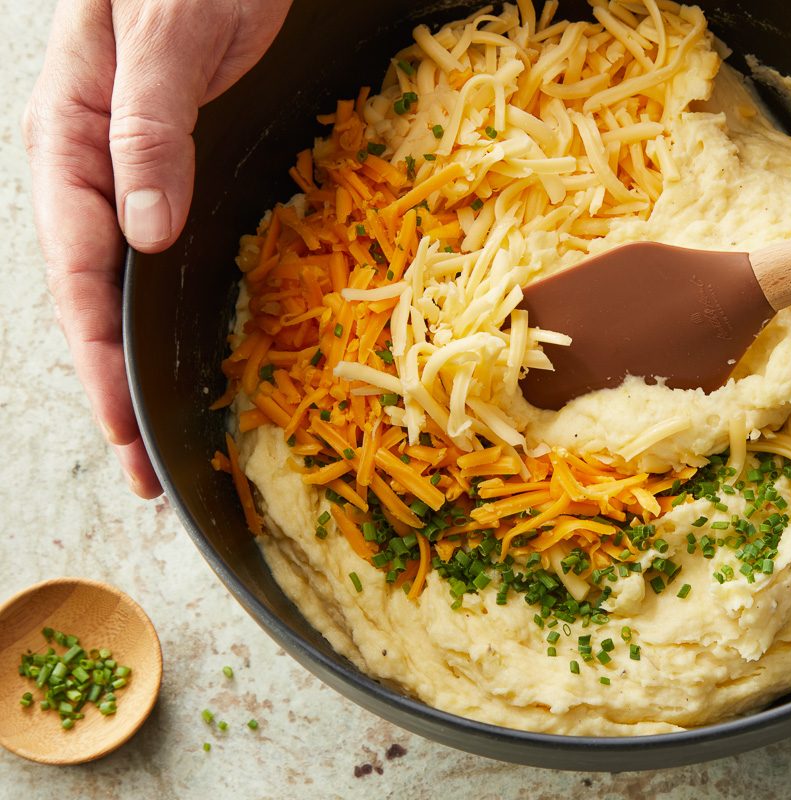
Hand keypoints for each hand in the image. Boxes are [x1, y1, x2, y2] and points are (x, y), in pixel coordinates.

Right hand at [23, 0, 290, 496]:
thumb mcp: (165, 34)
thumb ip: (151, 127)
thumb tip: (143, 232)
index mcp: (69, 137)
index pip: (77, 271)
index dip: (100, 356)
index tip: (125, 428)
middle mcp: (90, 165)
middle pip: (91, 297)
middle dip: (115, 385)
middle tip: (147, 469)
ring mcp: (128, 171)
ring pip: (121, 285)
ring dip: (136, 360)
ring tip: (160, 437)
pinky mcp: (172, 167)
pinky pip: (159, 252)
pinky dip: (164, 310)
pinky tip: (177, 348)